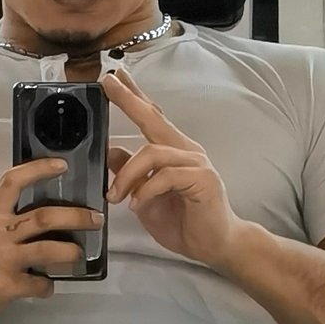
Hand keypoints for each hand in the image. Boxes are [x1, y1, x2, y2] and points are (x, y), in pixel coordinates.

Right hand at [0, 160, 103, 323]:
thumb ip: (4, 222)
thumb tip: (40, 224)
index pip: (13, 182)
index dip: (39, 170)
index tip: (62, 165)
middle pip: (44, 217)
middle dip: (76, 216)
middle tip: (95, 219)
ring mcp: (3, 260)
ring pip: (49, 250)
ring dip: (70, 252)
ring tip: (77, 254)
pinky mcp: (6, 285)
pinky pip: (39, 284)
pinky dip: (47, 286)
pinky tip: (45, 286)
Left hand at [104, 65, 241, 268]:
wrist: (215, 246)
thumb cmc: (184, 222)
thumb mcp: (144, 196)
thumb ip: (129, 173)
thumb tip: (109, 150)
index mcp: (172, 151)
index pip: (151, 117)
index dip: (134, 96)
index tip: (114, 78)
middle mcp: (185, 150)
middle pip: (154, 118)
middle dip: (129, 99)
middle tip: (109, 83)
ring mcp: (196, 162)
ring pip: (152, 152)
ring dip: (127, 175)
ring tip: (115, 196)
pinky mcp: (202, 179)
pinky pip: (166, 176)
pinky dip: (146, 189)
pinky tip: (137, 204)